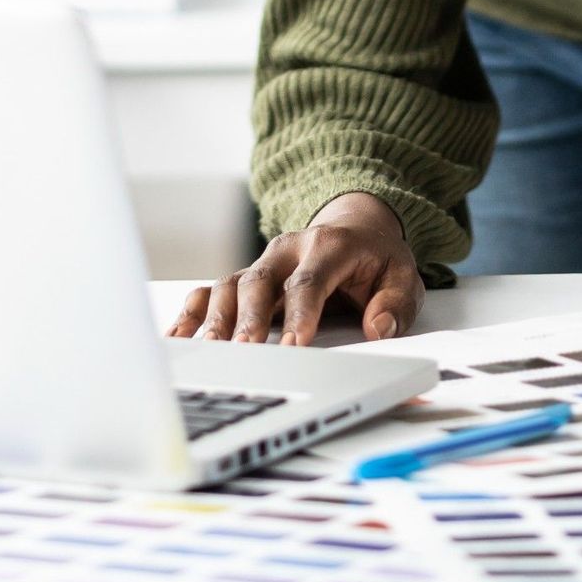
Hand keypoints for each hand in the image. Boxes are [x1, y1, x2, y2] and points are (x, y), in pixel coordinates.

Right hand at [170, 192, 424, 345]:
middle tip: (243, 352)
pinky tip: (178, 338)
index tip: (294, 348)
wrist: (355, 228)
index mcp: (329, 245)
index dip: (300, 313)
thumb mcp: (404, 276)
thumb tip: (378, 328)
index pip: (309, 280)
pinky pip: (211, 291)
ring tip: (209, 352)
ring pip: (230, 285)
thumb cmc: (377, 261)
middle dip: (249, 318)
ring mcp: (262, 263)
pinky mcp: (245, 277)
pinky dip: (192, 313)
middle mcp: (288, 249)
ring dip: (217, 319)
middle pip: (259, 281)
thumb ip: (396, 304)